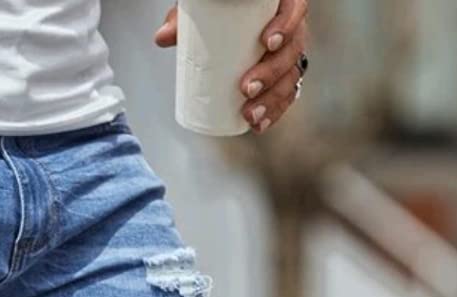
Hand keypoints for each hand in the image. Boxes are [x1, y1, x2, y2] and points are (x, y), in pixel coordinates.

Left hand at [153, 1, 308, 134]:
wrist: (230, 20)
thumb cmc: (221, 9)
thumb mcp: (206, 8)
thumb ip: (186, 18)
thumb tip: (162, 38)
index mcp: (280, 4)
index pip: (294, 10)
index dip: (286, 26)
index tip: (267, 43)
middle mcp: (291, 29)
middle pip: (292, 51)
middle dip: (272, 73)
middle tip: (246, 87)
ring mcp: (288, 55)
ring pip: (290, 78)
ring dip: (272, 100)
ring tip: (249, 115)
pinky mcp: (281, 76)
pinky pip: (285, 95)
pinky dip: (273, 112)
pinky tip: (259, 125)